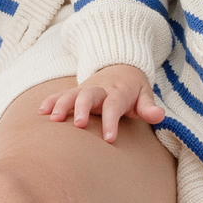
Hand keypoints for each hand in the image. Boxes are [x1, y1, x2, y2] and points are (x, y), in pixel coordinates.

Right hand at [38, 64, 164, 142]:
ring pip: (72, 93)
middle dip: (83, 108)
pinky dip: (52, 100)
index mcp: (118, 91)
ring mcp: (86, 88)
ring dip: (62, 104)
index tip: (109, 139)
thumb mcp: (145, 94)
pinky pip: (62, 94)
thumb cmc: (133, 87)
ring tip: (53, 118)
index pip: (114, 106)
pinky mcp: (76, 90)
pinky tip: (42, 111)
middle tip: (79, 124)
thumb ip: (149, 106)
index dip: (111, 121)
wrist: (120, 64)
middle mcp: (100, 88)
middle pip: (89, 95)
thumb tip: (159, 115)